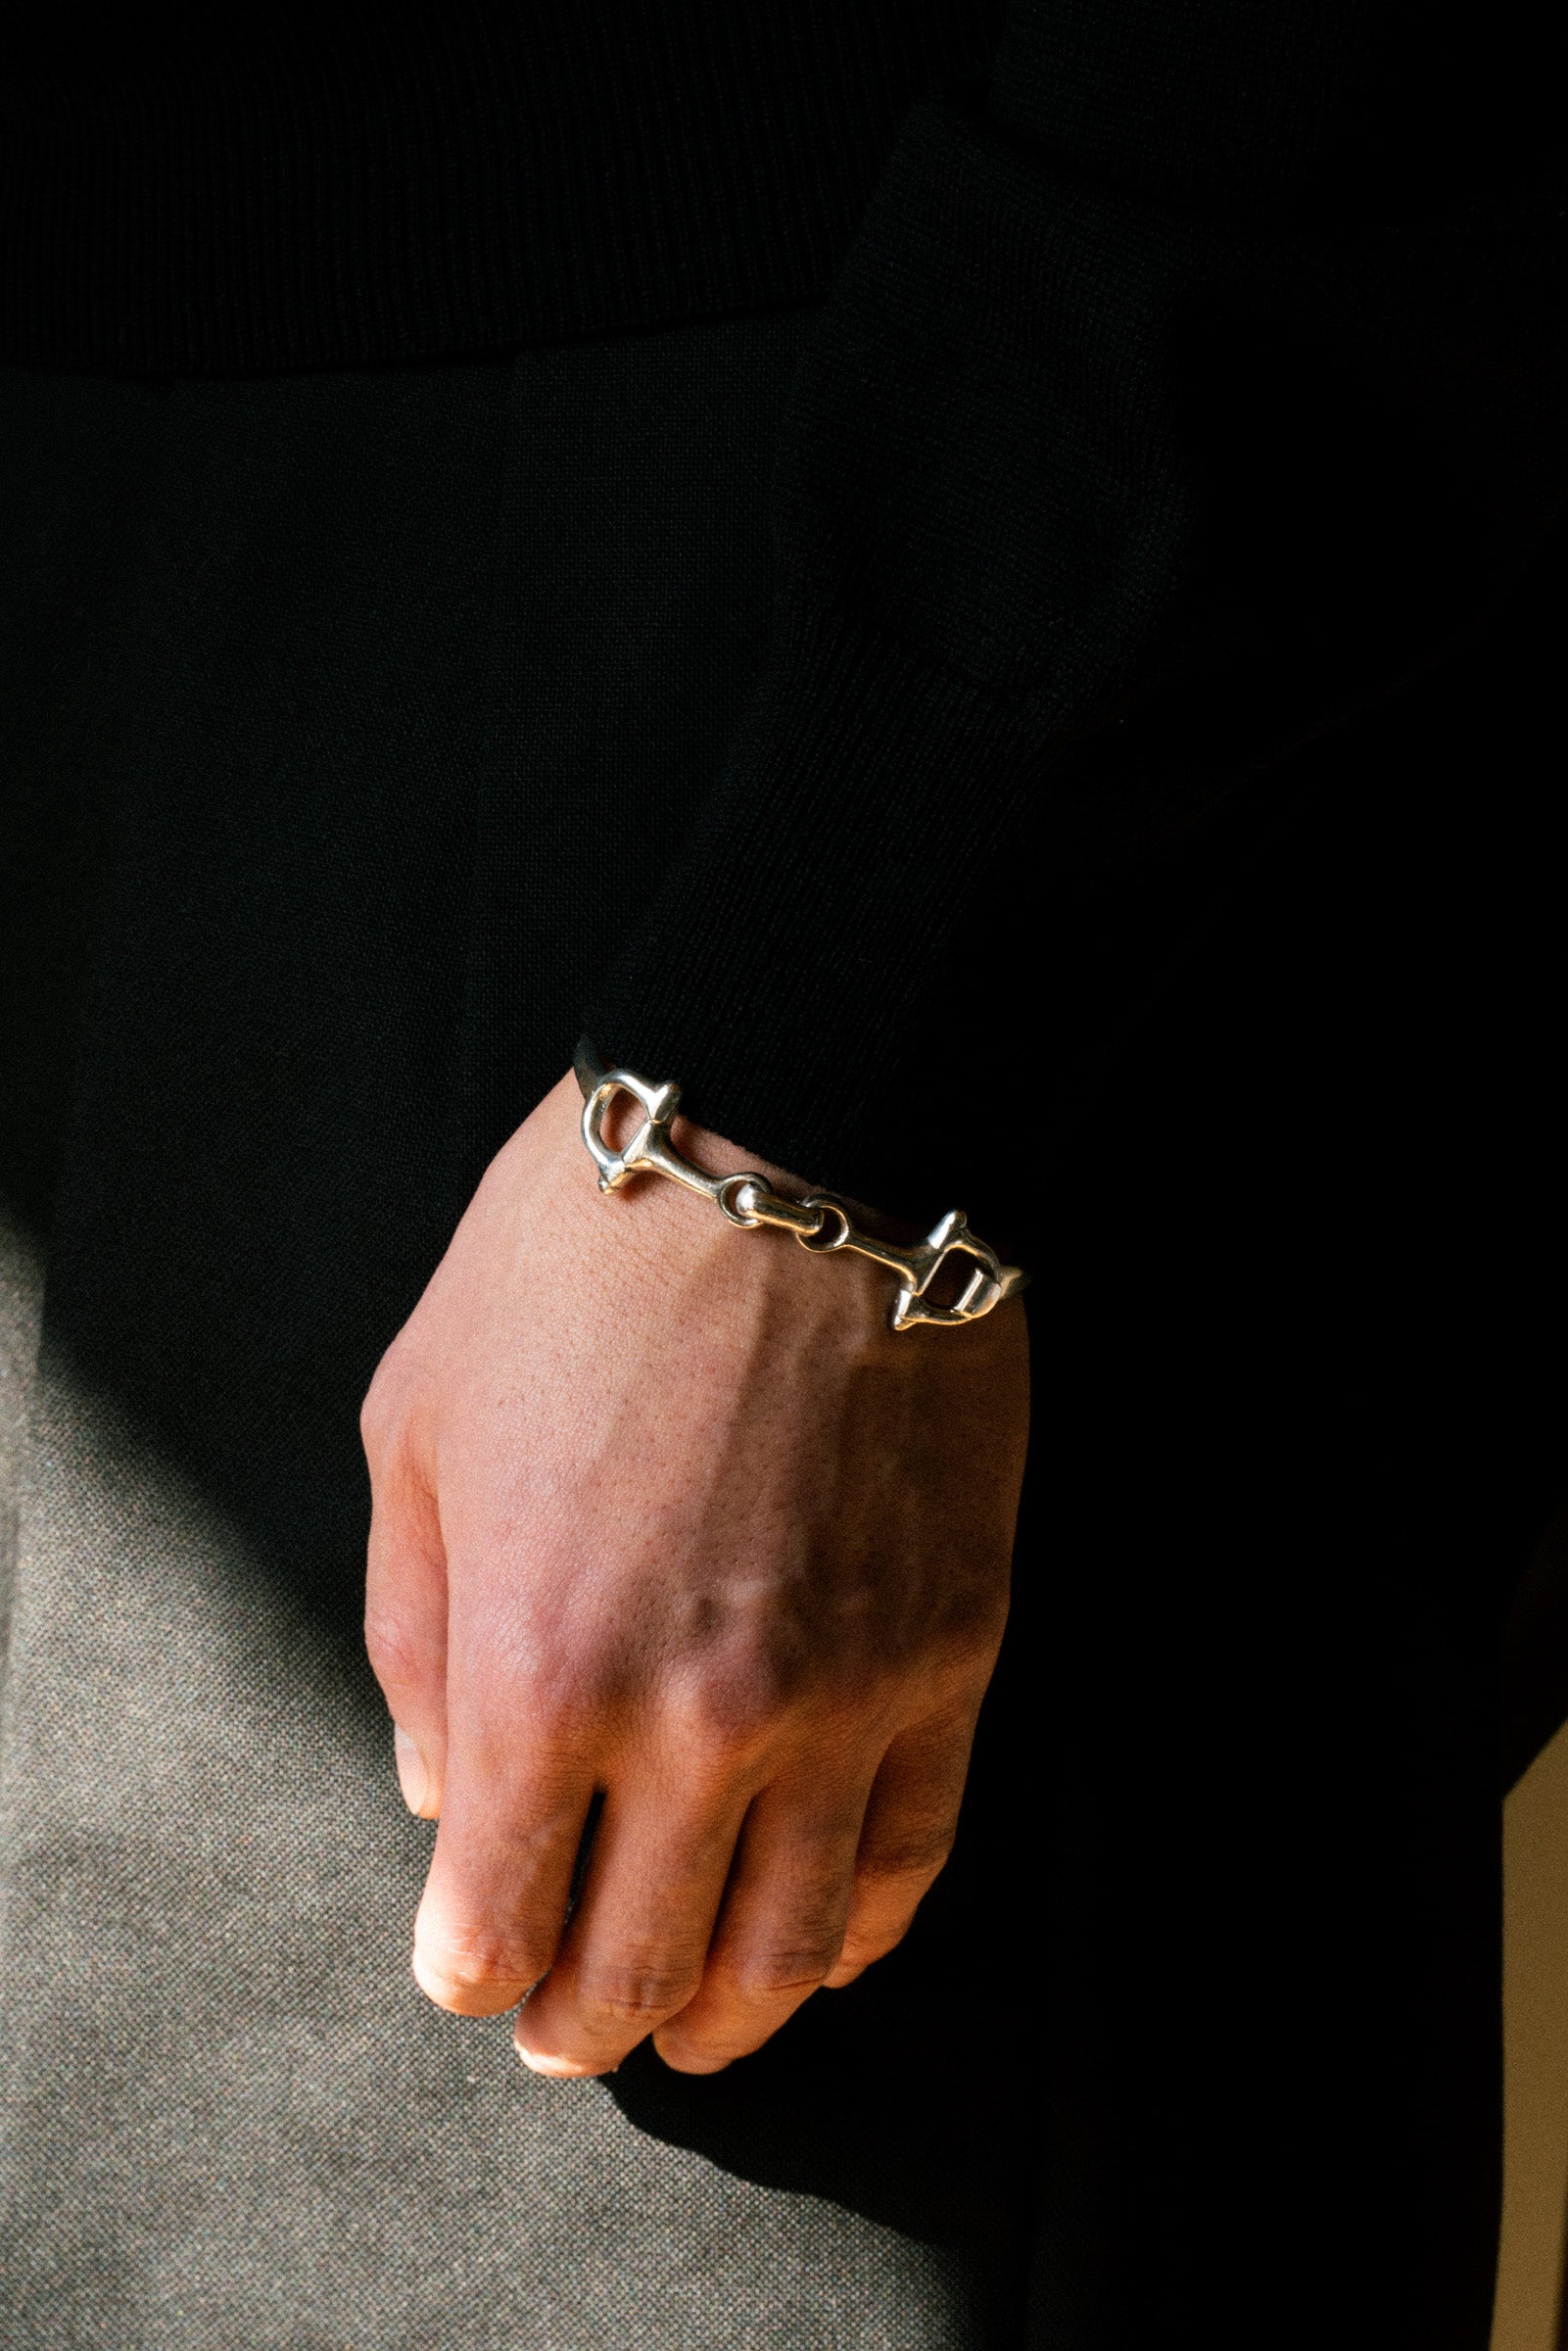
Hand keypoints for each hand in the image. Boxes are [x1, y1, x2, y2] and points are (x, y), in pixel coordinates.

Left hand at [360, 1070, 1028, 2076]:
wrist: (795, 1138)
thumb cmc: (576, 1266)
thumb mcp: (417, 1428)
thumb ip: (414, 1638)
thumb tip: (446, 1794)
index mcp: (543, 1667)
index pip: (499, 1922)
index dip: (475, 1971)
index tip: (472, 1966)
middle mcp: (701, 1719)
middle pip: (642, 1967)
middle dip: (584, 2022)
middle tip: (567, 2026)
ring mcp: (847, 1696)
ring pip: (795, 1950)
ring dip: (728, 2017)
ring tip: (693, 2023)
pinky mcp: (953, 1651)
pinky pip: (914, 1855)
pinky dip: (861, 1933)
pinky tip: (825, 1943)